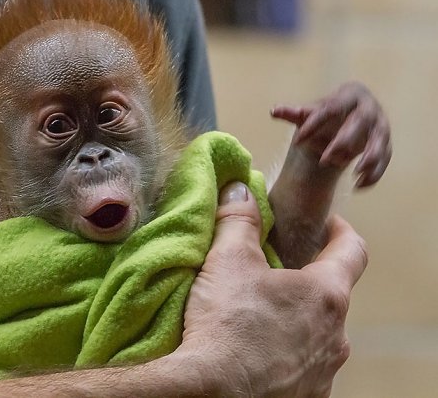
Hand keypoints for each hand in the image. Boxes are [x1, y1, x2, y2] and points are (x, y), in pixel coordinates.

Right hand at [173, 182, 367, 395]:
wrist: (212, 393)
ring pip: (317, 333)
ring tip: (258, 315)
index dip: (341, 231)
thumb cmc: (226, 325)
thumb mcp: (228, 260)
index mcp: (325, 294)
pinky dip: (285, 353)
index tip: (326, 224)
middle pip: (330, 294)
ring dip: (296, 320)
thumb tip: (240, 190)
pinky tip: (256, 351)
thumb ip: (239, 220)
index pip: (353, 251)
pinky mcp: (307, 396)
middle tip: (272, 271)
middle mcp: (336, 334)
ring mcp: (324, 370)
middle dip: (304, 279)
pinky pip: (303, 366)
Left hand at [271, 81, 390, 186]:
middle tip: (325, 160)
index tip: (299, 140)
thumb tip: (274, 111)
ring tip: (354, 174)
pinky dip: (375, 173)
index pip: (332, 107)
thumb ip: (294, 113)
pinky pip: (385, 159)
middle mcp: (370, 108)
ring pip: (380, 142)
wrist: (347, 120)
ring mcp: (381, 126)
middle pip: (360, 122)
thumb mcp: (310, 113)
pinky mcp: (386, 143)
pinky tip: (359, 186)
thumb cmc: (327, 114)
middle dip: (343, 142)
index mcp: (350, 94)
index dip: (315, 123)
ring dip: (369, 159)